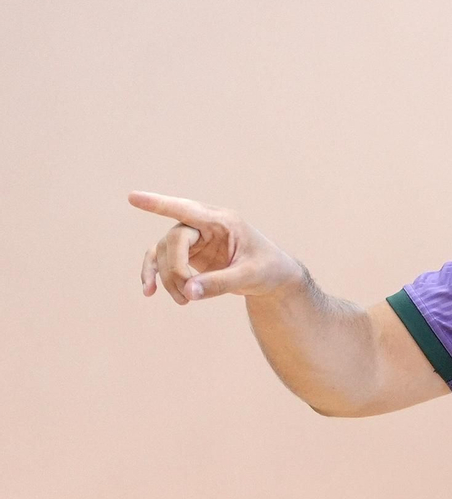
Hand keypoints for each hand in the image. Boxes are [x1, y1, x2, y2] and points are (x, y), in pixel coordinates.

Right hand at [128, 190, 302, 303]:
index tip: (132, 197)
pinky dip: (154, 274)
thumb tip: (188, 292)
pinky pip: (160, 259)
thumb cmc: (267, 269)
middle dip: (176, 269)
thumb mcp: (250, 276)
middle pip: (174, 239)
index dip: (159, 204)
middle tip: (187, 296)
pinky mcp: (187, 254)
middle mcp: (204, 225)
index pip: (186, 210)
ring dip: (168, 278)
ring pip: (164, 252)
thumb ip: (221, 283)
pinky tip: (149, 292)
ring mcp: (194, 239)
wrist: (272, 277)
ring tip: (183, 301)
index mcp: (223, 221)